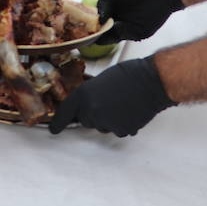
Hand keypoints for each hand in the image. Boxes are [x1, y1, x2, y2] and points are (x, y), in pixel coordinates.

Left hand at [48, 56, 174, 135]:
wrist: (151, 81)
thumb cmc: (129, 74)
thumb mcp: (101, 79)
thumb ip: (90, 93)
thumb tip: (88, 102)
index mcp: (84, 95)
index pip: (66, 112)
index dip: (59, 122)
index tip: (54, 129)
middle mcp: (92, 111)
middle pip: (86, 120)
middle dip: (94, 112)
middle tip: (108, 100)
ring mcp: (107, 123)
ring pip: (102, 125)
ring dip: (109, 118)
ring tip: (122, 103)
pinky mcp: (121, 130)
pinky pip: (117, 130)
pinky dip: (122, 123)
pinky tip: (130, 110)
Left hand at [96, 0, 183, 43]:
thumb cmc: (155, 13)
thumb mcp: (139, 32)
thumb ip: (120, 34)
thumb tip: (104, 33)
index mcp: (120, 25)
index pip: (104, 33)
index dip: (97, 38)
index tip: (91, 43)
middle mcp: (115, 13)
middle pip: (97, 22)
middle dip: (92, 29)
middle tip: (88, 36)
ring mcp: (113, 2)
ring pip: (98, 11)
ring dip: (94, 20)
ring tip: (93, 28)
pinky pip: (103, 0)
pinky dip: (102, 9)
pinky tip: (104, 17)